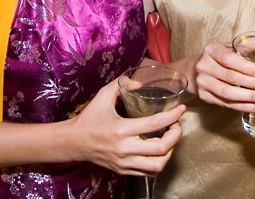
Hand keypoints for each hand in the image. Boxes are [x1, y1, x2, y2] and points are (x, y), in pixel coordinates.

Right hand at [69, 77, 185, 175]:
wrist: (73, 142)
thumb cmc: (89, 118)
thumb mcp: (102, 96)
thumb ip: (121, 84)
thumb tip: (140, 82)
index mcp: (121, 129)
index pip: (155, 124)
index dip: (173, 116)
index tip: (181, 109)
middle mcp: (124, 149)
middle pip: (162, 148)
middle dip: (176, 136)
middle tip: (176, 125)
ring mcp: (125, 163)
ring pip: (158, 165)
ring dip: (170, 152)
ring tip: (170, 139)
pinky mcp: (124, 171)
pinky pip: (149, 172)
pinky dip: (159, 162)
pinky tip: (159, 150)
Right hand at [193, 41, 254, 113]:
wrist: (196, 69)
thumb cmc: (222, 56)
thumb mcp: (236, 46)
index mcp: (212, 50)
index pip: (228, 58)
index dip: (245, 66)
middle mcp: (204, 66)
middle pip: (230, 77)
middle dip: (254, 83)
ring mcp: (203, 82)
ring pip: (228, 93)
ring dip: (250, 97)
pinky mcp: (205, 96)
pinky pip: (226, 104)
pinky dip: (243, 106)